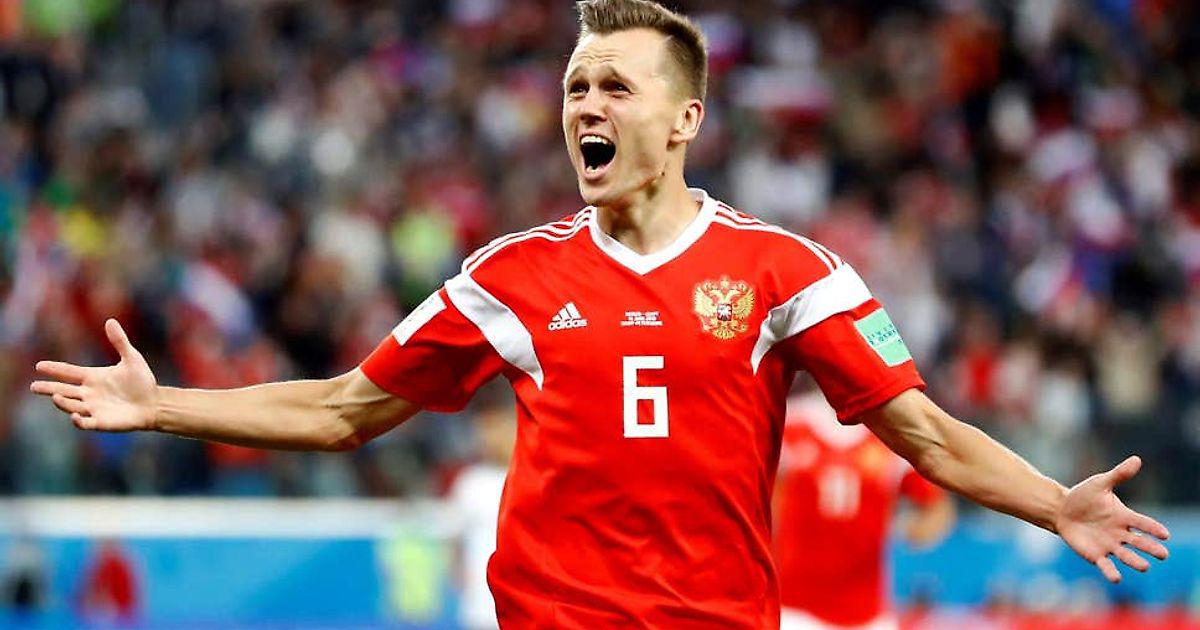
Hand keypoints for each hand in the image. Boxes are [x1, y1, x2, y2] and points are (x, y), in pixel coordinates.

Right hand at [31, 319, 158, 431]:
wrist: (154, 403)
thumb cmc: (142, 381)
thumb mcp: (131, 358)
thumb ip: (119, 341)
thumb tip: (110, 321)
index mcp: (93, 377)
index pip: (69, 372)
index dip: (54, 369)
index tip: (39, 366)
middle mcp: (89, 393)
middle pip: (63, 391)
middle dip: (48, 389)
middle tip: (34, 387)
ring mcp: (93, 408)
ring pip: (71, 405)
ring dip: (62, 402)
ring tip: (55, 397)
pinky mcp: (101, 422)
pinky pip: (86, 423)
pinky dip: (78, 421)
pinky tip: (74, 416)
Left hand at [1055, 456, 1169, 582]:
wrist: (1061, 510)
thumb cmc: (1083, 496)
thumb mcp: (1100, 483)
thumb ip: (1119, 475)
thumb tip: (1137, 459)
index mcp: (1124, 516)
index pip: (1143, 523)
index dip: (1153, 529)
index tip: (1165, 534)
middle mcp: (1120, 533)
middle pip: (1139, 542)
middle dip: (1151, 548)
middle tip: (1163, 554)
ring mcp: (1109, 545)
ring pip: (1126, 556)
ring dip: (1136, 562)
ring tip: (1146, 566)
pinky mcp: (1096, 555)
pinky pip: (1106, 566)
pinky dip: (1111, 572)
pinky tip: (1117, 578)